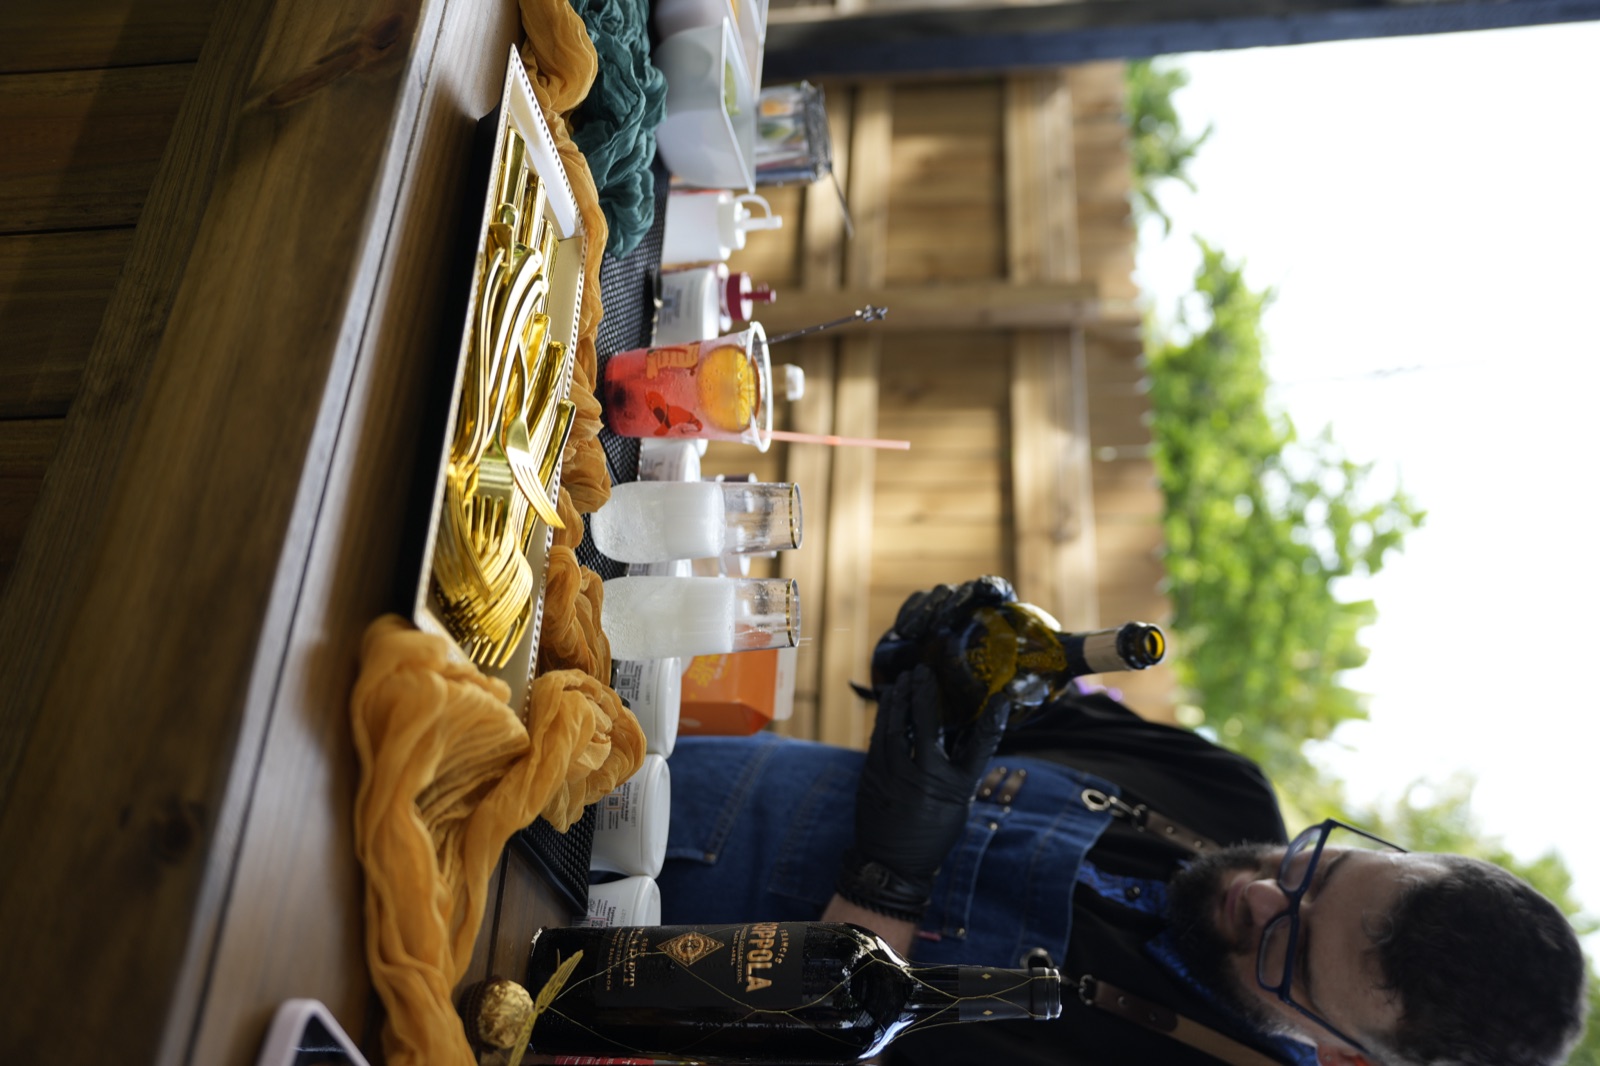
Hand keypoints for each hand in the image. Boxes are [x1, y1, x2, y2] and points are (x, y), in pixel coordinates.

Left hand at [835, 664, 1010, 921]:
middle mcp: (923, 777)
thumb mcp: (958, 800)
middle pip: (924, 723)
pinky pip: (876, 740)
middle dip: (922, 692)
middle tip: (921, 670)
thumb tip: (977, 732)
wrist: (893, 864)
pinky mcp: (870, 777)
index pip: (975, 745)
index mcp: (951, 786)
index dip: (991, 721)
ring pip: (893, 727)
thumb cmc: (932, 830)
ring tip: (901, 681)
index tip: (1000, 698)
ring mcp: (892, 776)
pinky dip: (882, 720)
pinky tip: (886, 707)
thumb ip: (964, 763)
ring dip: (896, 700)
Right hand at [853, 577, 1017, 700]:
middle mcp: (974, 602)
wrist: (941, 690)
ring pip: (940, 593)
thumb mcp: (992, 692)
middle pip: (967, 590)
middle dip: (953, 603)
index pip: (997, 589)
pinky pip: (917, 601)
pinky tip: (903, 632)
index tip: (984, 590)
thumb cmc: (977, 691)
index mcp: (998, 614)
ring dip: (926, 611)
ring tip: (913, 634)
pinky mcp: (925, 606)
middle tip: (940, 624)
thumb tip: (1011, 693)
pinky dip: (909, 613)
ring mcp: (948, 601)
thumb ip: (1001, 690)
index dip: (991, 585)